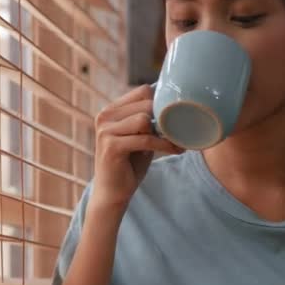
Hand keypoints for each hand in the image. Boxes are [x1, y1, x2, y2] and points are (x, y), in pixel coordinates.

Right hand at [91, 85, 183, 209]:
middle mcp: (104, 117)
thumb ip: (147, 120)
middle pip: (145, 104)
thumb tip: (174, 104)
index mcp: (110, 111)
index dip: (160, 103)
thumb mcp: (137, 136)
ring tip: (174, 141)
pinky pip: (145, 139)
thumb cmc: (128, 164)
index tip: (174, 116)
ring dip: (163, 132)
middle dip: (164, 118)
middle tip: (179, 130)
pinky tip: (175, 150)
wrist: (112, 193)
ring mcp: (105, 131)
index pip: (142, 91)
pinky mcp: (112, 146)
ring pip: (144, 119)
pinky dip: (163, 145)